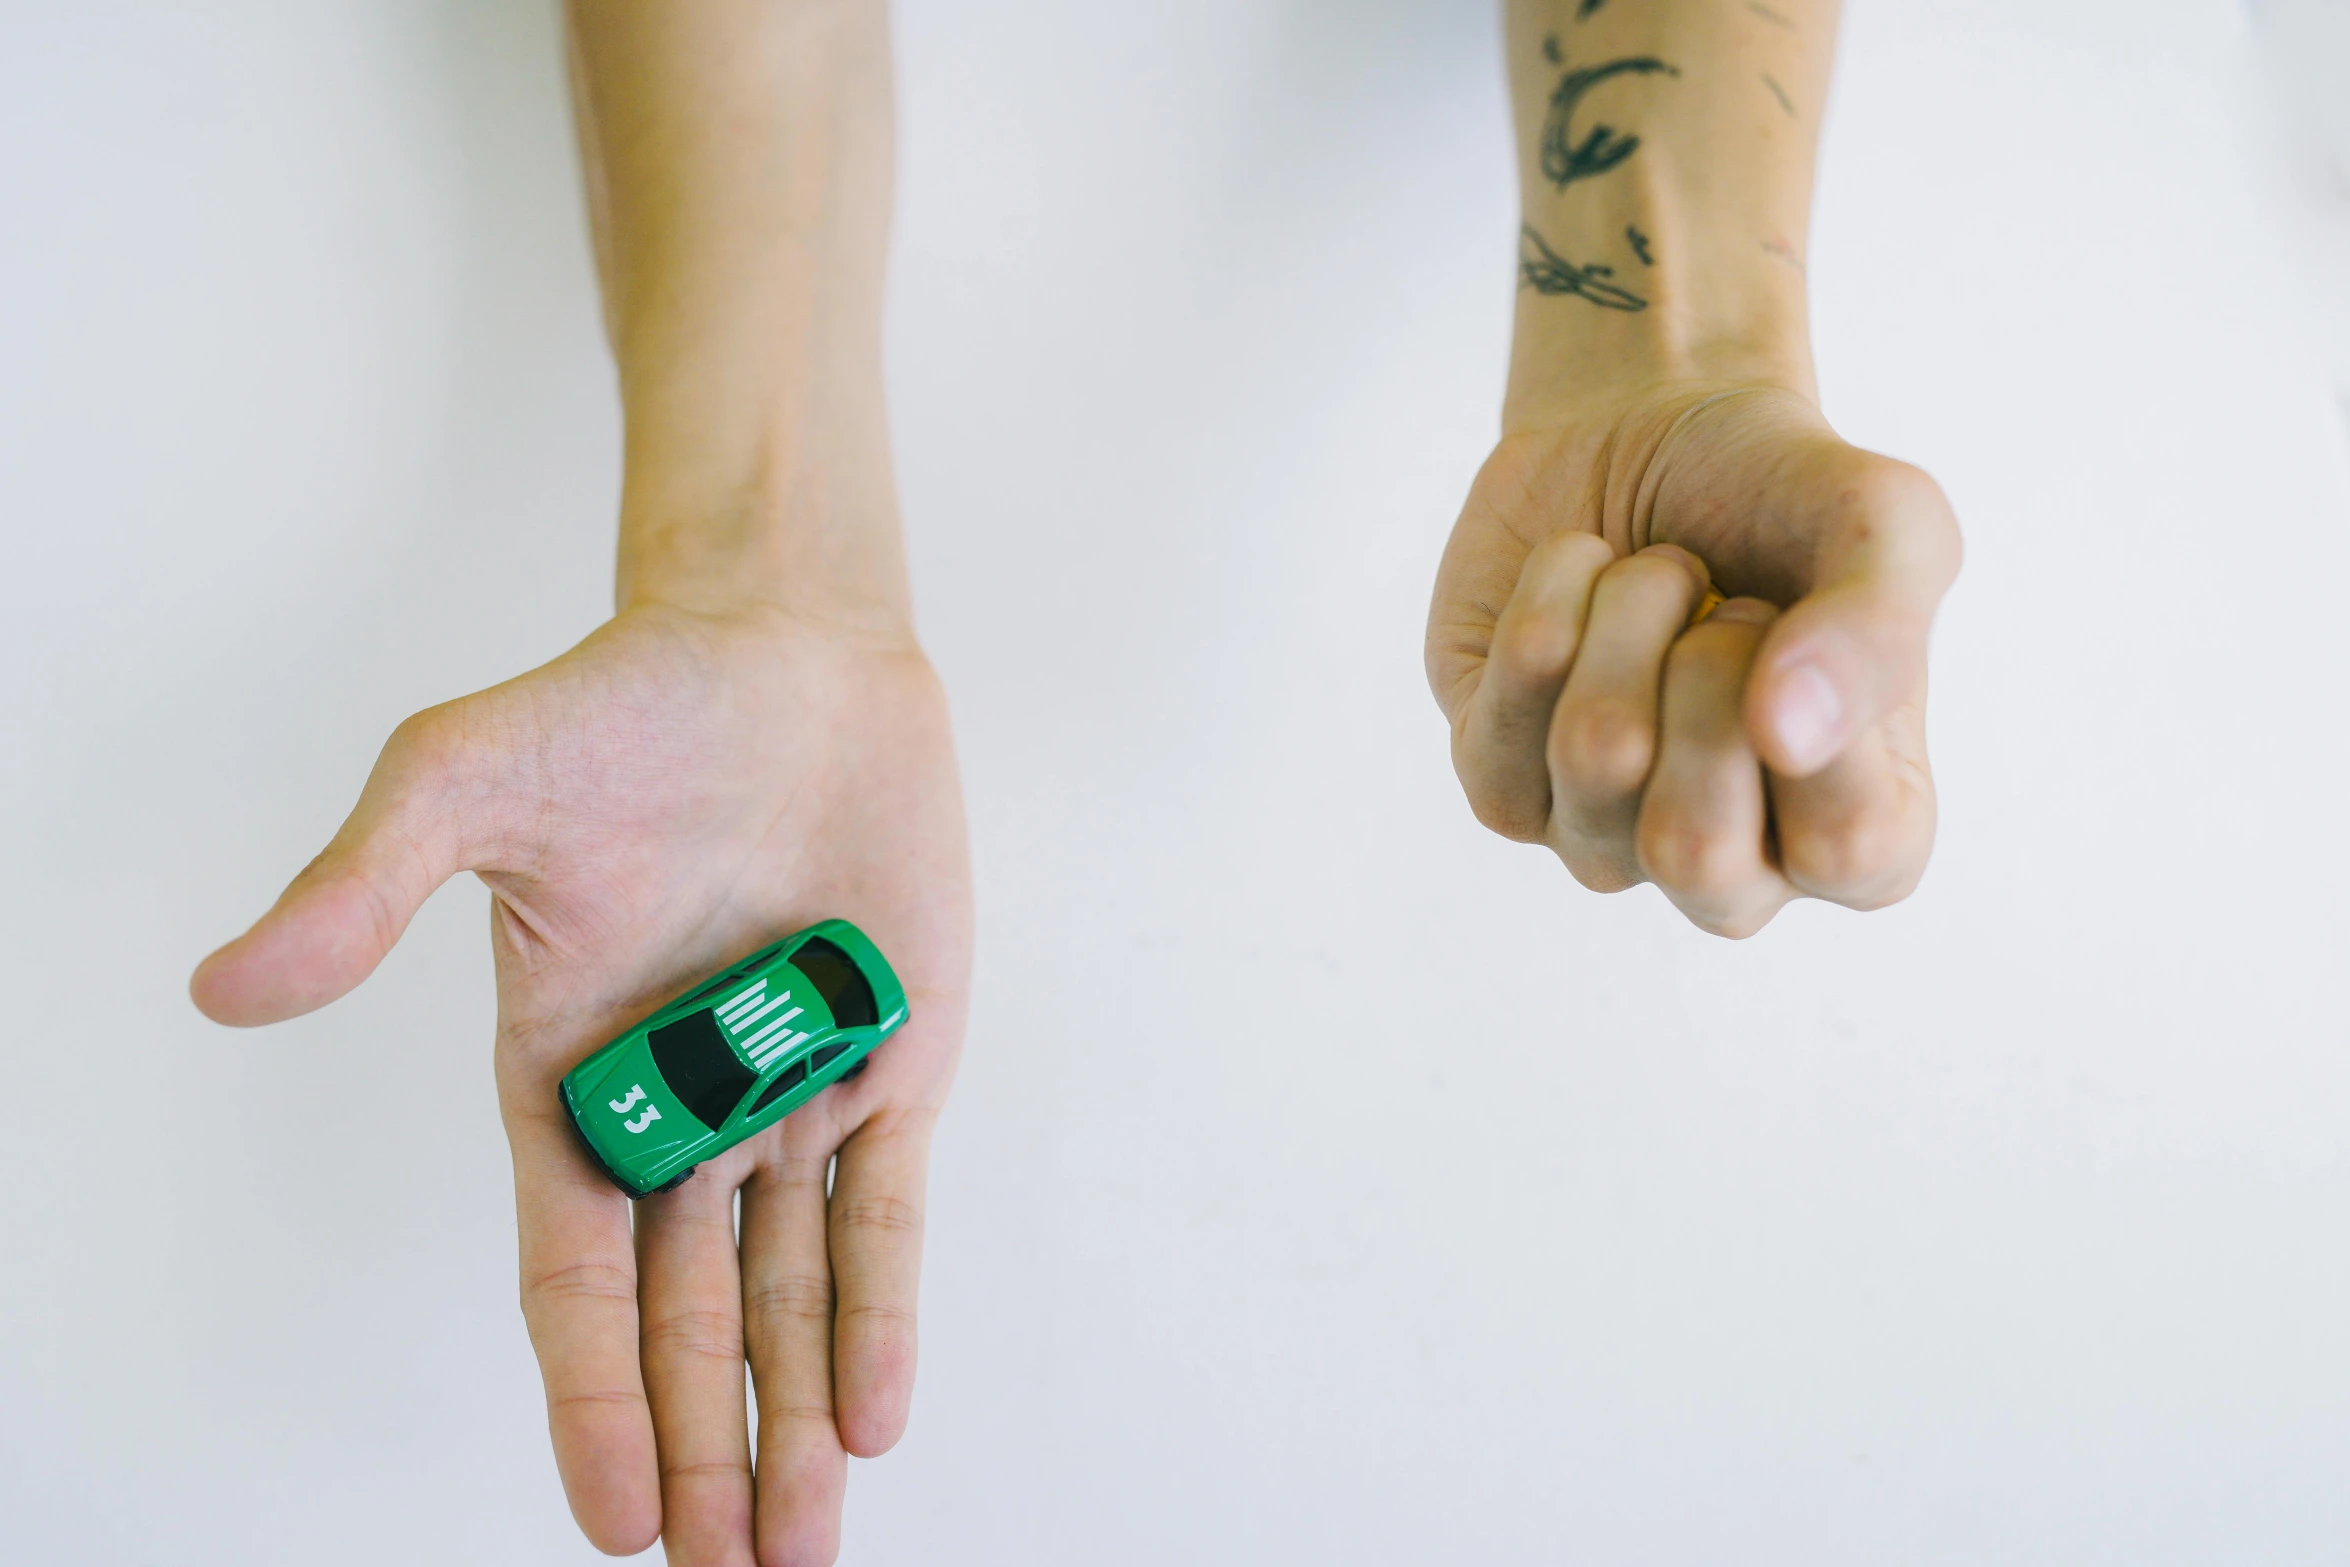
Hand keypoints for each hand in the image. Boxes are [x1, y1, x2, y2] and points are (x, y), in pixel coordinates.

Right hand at [191, 600, 971, 1563]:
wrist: (782, 648)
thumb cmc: (618, 707)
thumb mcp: (464, 783)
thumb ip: (362, 888)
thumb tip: (225, 988)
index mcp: (562, 1083)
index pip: (573, 1281)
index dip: (592, 1400)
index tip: (616, 1520)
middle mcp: (676, 1112)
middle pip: (685, 1324)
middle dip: (702, 1453)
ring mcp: (791, 1094)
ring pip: (787, 1295)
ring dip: (793, 1423)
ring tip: (795, 1552)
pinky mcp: (891, 1060)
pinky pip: (885, 1214)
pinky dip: (879, 1313)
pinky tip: (875, 1418)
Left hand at [1427, 381, 1960, 935]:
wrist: (1648, 428)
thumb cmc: (1784, 501)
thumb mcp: (1882, 524)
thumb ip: (1879, 627)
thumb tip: (1787, 733)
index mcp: (1859, 843)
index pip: (1848, 847)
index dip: (1822, 706)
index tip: (1804, 620)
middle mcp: (1730, 875)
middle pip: (1693, 846)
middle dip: (1706, 671)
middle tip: (1721, 607)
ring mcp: (1606, 845)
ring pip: (1598, 757)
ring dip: (1630, 615)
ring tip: (1655, 580)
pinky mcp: (1504, 794)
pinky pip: (1503, 721)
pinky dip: (1550, 603)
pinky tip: (1584, 584)